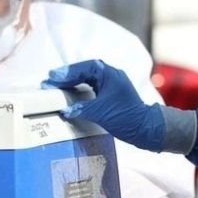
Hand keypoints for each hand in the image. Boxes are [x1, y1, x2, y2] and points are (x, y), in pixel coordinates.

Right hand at [42, 59, 165, 151]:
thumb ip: (81, 108)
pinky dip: (80, 89)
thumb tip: (65, 110)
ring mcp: (112, 84)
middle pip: (85, 71)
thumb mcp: (100, 112)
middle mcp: (111, 75)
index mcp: (109, 74)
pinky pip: (93, 86)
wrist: (146, 128)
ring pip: (88, 78)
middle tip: (50, 80)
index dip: (66, 73)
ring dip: (73, 81)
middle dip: (67, 76)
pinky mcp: (112, 94)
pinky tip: (72, 94)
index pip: (84, 68)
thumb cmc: (126, 117)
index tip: (52, 77)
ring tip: (58, 86)